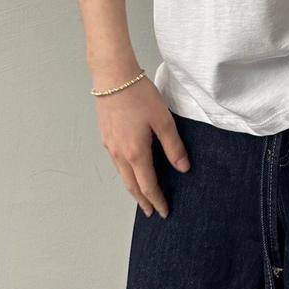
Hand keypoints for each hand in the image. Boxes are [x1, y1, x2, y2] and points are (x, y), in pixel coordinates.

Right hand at [94, 76, 190, 218]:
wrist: (113, 77)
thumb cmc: (139, 95)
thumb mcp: (163, 121)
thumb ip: (173, 146)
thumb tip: (183, 168)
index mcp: (135, 153)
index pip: (148, 185)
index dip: (157, 200)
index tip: (164, 211)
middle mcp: (119, 154)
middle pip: (132, 186)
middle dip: (143, 201)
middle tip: (152, 211)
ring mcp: (110, 146)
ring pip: (122, 175)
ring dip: (133, 189)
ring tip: (142, 196)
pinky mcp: (106, 137)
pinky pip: (116, 163)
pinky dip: (125, 174)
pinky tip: (131, 170)